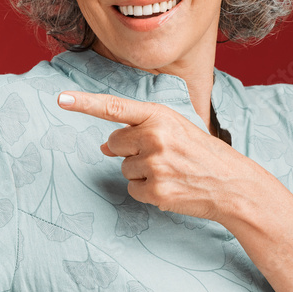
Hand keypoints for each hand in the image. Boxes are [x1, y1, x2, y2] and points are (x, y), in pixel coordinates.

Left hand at [57, 90, 250, 222]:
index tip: (61, 99)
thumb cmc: (202, 153)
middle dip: (128, 151)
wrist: (231, 184)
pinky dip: (146, 191)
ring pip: (123, 169)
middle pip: (113, 144)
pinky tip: (169, 186)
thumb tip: (105, 147)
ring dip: (141, 173)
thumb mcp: (176, 129)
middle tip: (160, 156)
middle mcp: (154, 136)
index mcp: (159, 115)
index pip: (114, 107)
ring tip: (170, 171)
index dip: (84, 103)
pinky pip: (132, 190)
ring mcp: (154, 164)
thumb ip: (139, 130)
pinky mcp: (155, 190)